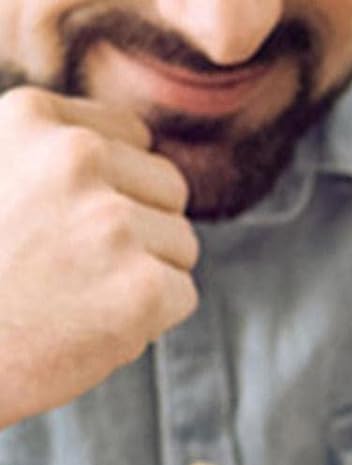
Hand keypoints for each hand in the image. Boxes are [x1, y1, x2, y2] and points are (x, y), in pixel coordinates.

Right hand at [0, 87, 198, 428]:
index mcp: (32, 115)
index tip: (73, 220)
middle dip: (142, 228)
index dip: (118, 187)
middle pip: (169, 189)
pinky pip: (182, 295)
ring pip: (180, 244)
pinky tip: (91, 324)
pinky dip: (150, 319)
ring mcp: (112, 220)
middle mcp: (76, 156)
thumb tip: (136, 149)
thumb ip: (53, 156)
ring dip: (144, 274)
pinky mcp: (144, 285)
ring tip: (76, 293)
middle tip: (77, 264)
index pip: (134, 138)